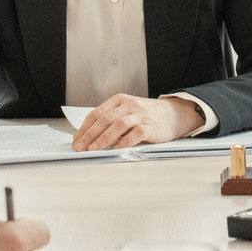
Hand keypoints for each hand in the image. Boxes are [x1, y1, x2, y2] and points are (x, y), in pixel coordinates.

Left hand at [73, 94, 201, 150]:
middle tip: (80, 147)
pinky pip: (135, 134)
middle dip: (90, 135)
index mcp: (120, 100)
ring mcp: (141, 115)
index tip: (76, 140)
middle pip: (105, 119)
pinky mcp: (152, 126)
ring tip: (93, 150)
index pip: (97, 113)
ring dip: (103, 139)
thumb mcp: (128, 112)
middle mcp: (129, 105)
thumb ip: (110, 121)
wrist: (175, 114)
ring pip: (118, 125)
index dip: (85, 128)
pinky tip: (116, 150)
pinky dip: (124, 142)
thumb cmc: (148, 115)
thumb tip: (86, 136)